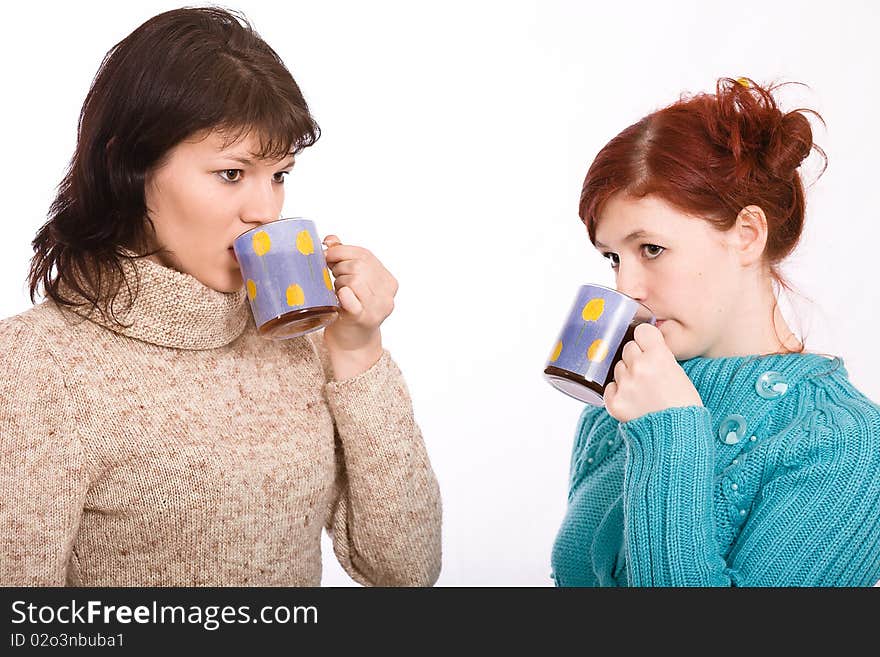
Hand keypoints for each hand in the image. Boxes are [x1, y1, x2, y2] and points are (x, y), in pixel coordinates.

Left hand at [321, 235, 397, 377]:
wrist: (351, 341)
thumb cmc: (349, 308)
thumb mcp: (350, 281)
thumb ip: (344, 257)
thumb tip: (330, 239)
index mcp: (388, 280)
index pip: (365, 254)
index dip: (342, 251)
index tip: (327, 257)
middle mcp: (388, 293)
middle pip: (359, 266)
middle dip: (338, 268)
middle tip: (331, 278)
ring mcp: (378, 307)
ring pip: (354, 281)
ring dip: (338, 282)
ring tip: (335, 291)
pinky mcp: (364, 319)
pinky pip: (352, 301)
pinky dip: (345, 295)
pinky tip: (339, 295)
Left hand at [603, 323, 702, 422]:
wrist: (679, 436)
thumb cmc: (684, 405)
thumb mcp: (679, 373)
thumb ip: (660, 356)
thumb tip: (645, 345)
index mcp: (659, 356)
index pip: (642, 331)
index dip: (645, 339)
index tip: (647, 345)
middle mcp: (639, 367)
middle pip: (628, 348)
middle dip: (636, 358)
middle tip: (647, 373)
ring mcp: (625, 385)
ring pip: (618, 367)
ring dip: (626, 374)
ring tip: (641, 390)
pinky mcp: (614, 402)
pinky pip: (609, 387)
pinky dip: (617, 392)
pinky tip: (631, 400)